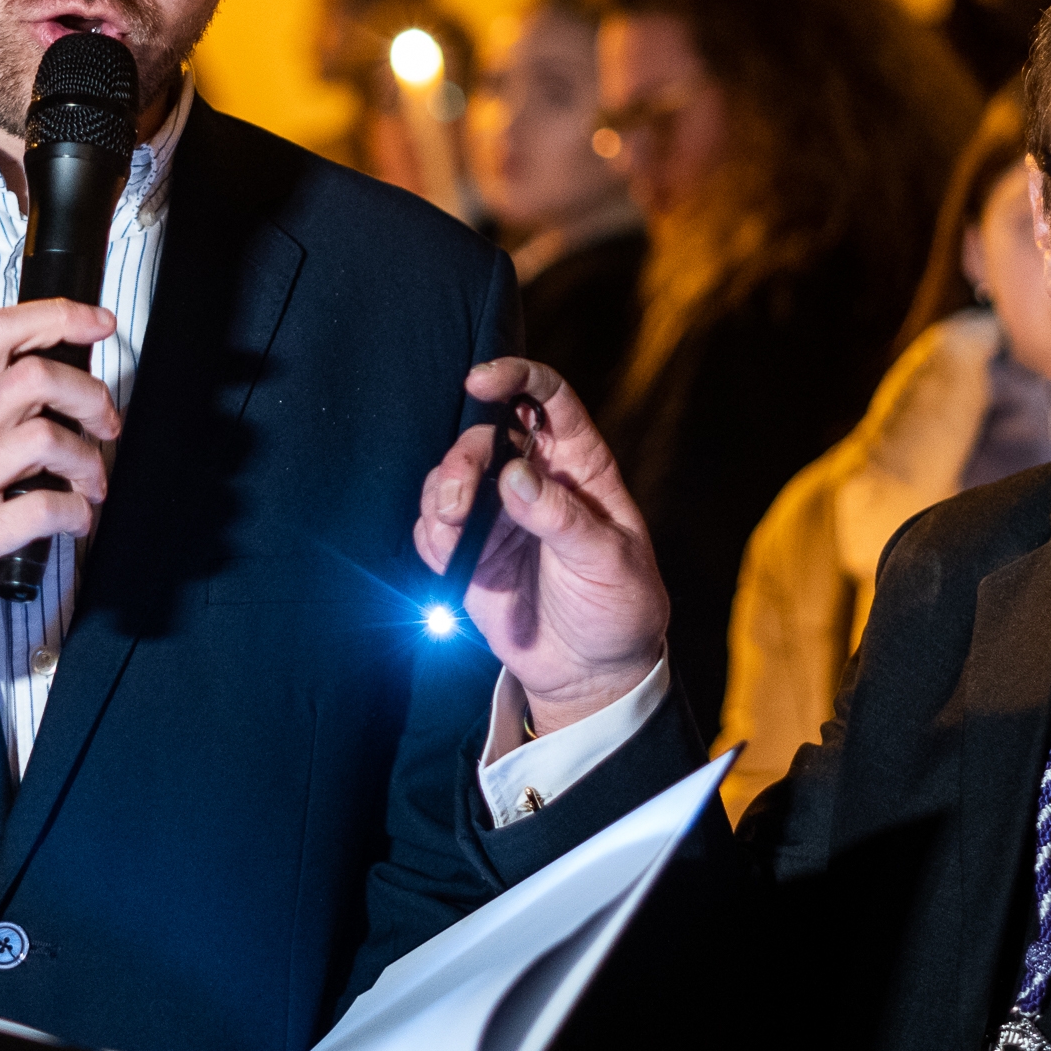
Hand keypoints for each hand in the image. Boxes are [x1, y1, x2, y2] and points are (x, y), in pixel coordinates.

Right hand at [0, 299, 121, 688]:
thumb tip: (50, 393)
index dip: (59, 316)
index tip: (97, 324)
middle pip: (34, 376)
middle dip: (90, 394)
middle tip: (105, 422)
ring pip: (46, 438)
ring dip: (88, 460)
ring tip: (90, 483)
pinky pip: (44, 509)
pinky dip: (77, 513)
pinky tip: (74, 520)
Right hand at [413, 358, 667, 735]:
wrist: (593, 673)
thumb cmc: (619, 608)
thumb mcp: (609, 562)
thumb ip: (562, 517)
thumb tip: (514, 476)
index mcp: (579, 466)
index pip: (546, 399)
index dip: (515, 377)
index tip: (480, 381)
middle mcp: (534, 480)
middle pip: (485, 437)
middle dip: (463, 458)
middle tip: (458, 499)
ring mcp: (499, 515)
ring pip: (452, 477)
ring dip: (440, 494)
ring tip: (452, 530)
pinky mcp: (469, 551)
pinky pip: (432, 526)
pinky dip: (431, 534)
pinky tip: (449, 558)